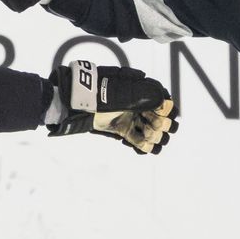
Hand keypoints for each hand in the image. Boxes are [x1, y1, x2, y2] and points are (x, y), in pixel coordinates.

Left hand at [47, 61, 178, 153]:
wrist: (72, 103)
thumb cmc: (96, 94)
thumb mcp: (121, 90)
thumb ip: (144, 94)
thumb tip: (164, 100)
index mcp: (140, 91)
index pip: (163, 102)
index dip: (167, 111)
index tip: (162, 115)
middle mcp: (137, 104)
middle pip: (160, 118)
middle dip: (161, 125)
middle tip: (151, 126)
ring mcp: (130, 118)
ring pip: (151, 131)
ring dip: (153, 136)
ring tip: (147, 137)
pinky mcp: (121, 130)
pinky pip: (137, 140)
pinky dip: (144, 146)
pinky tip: (146, 148)